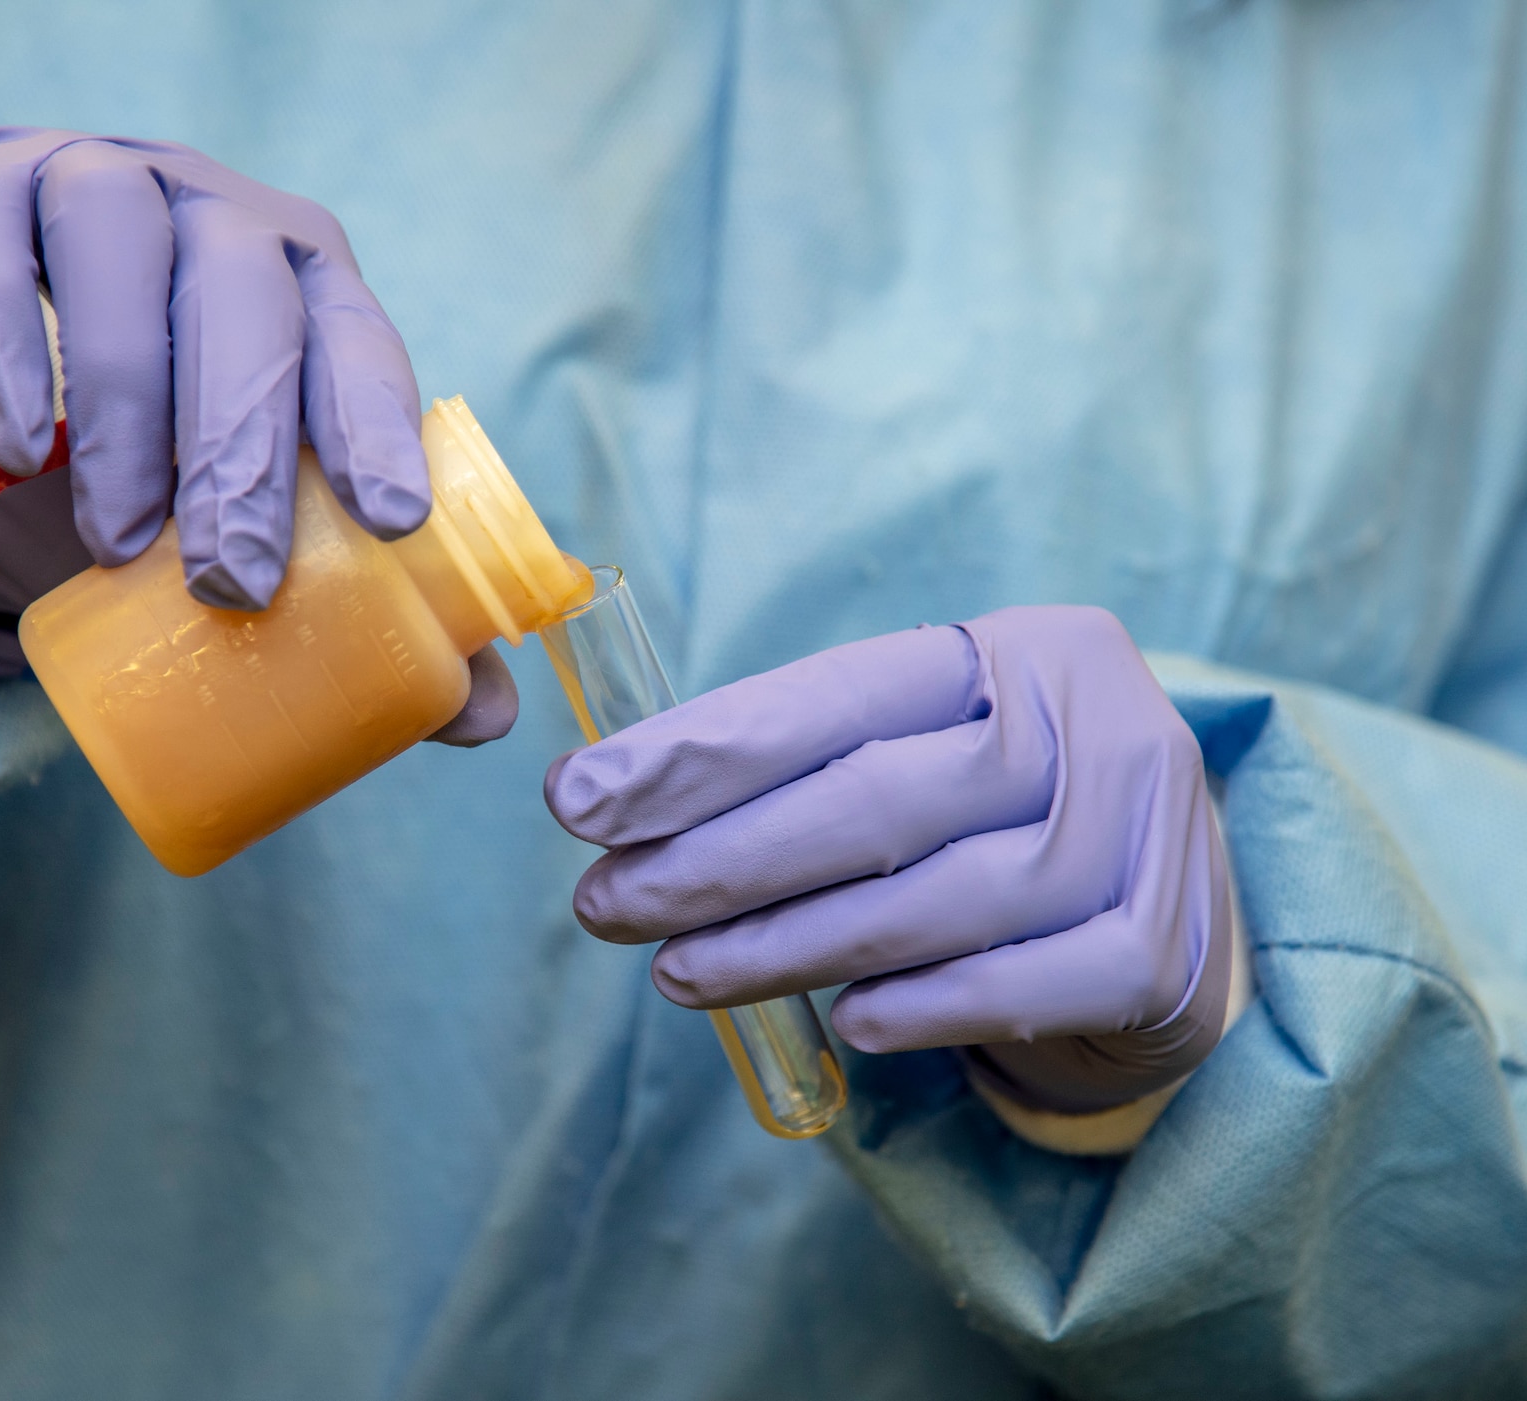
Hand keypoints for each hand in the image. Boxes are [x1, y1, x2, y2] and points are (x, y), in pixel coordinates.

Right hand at [0, 127, 515, 737]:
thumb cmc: (137, 466)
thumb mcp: (237, 526)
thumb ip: (355, 601)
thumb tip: (484, 718)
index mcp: (303, 283)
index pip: (356, 335)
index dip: (377, 419)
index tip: (392, 523)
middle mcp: (207, 211)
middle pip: (246, 296)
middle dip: (245, 445)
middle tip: (232, 586)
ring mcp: (88, 178)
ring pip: (122, 248)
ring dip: (127, 404)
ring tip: (116, 545)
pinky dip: (5, 342)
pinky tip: (14, 442)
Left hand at [543, 605, 1232, 1114]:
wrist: (1175, 918)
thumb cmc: (1002, 824)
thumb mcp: (926, 757)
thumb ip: (806, 769)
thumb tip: (617, 802)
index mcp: (1020, 651)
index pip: (835, 699)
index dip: (698, 753)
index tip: (577, 802)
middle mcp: (1096, 725)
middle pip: (879, 798)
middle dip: (721, 859)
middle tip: (606, 905)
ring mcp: (1148, 839)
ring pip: (937, 898)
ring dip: (788, 944)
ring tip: (680, 972)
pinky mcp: (1165, 952)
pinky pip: (1026, 984)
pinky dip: (927, 1005)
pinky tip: (847, 1024)